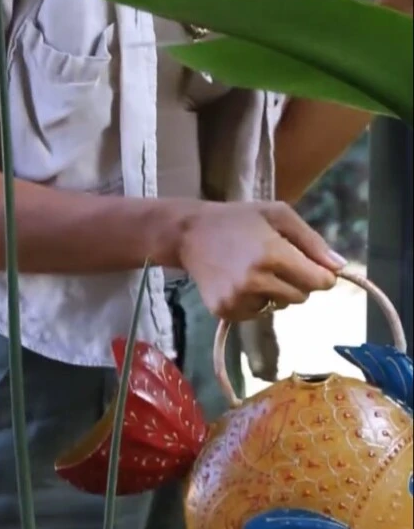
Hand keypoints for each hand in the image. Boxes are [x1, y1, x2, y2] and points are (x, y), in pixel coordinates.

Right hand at [168, 200, 343, 321]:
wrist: (189, 233)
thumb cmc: (237, 219)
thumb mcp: (277, 215)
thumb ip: (312, 240)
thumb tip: (339, 267)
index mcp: (272, 253)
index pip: (319, 281)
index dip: (321, 274)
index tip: (312, 265)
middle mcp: (256, 280)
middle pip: (303, 296)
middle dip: (298, 281)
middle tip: (277, 261)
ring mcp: (239, 299)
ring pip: (281, 306)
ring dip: (277, 291)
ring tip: (255, 269)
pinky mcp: (226, 312)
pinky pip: (259, 313)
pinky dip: (256, 300)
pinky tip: (240, 281)